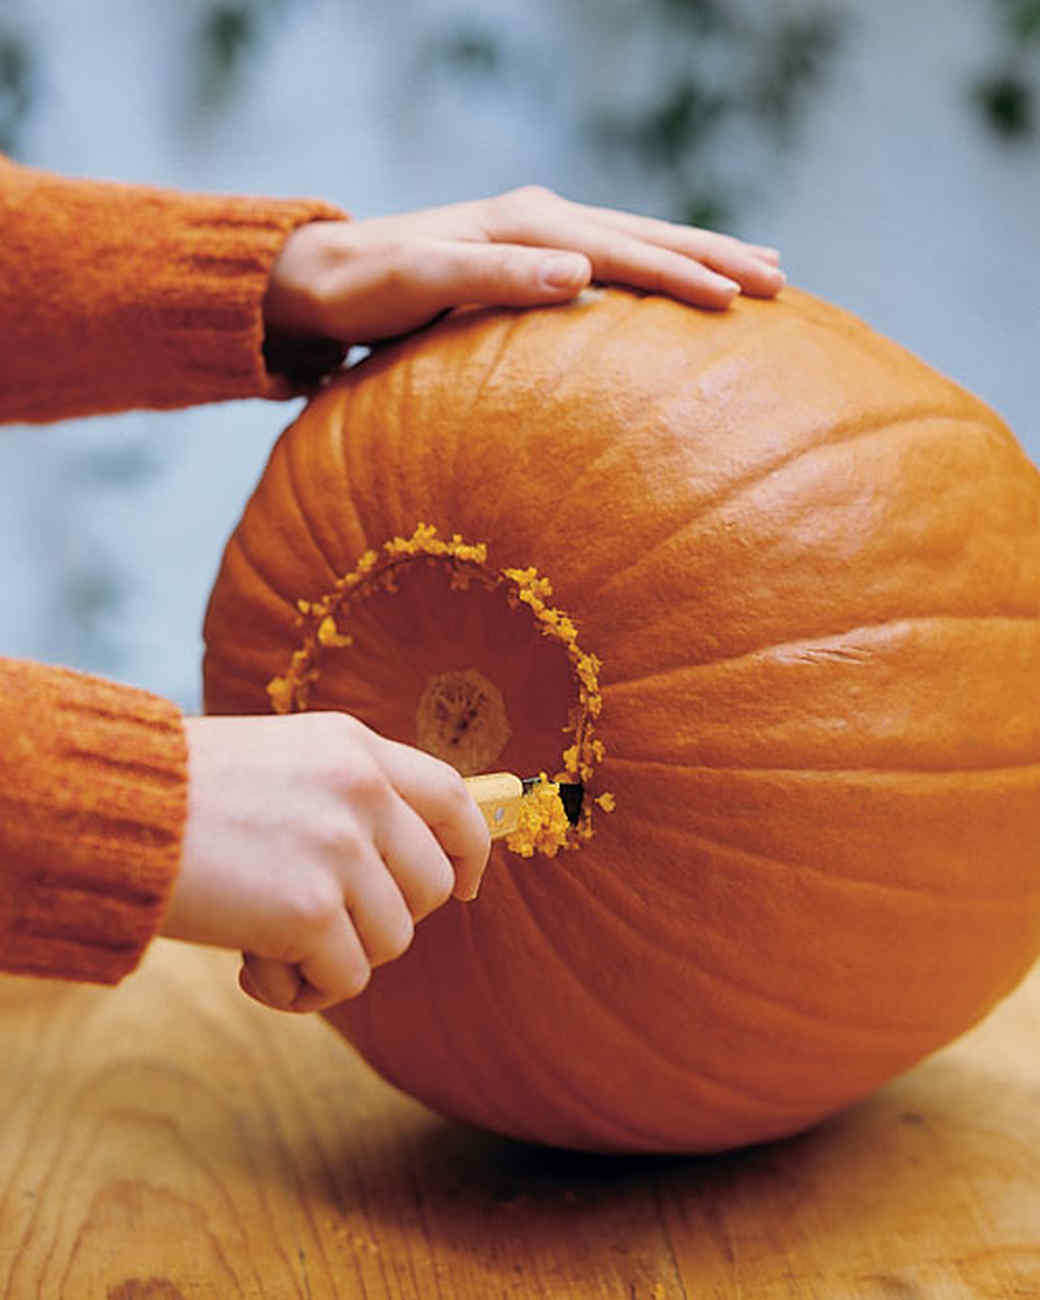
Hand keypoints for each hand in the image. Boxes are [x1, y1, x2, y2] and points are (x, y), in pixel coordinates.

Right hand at [162, 713, 489, 1012]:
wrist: (110, 806)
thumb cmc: (182, 794)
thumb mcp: (283, 762)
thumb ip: (345, 797)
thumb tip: (394, 868)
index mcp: (355, 748)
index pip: (453, 796)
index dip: (470, 851)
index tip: (465, 888)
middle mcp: (361, 790)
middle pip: (430, 885)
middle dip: (385, 920)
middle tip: (322, 926)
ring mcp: (340, 848)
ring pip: (392, 940)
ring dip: (336, 960)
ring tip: (270, 946)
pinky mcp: (310, 911)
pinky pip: (345, 980)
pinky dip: (303, 992)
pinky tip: (252, 970)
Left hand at [263, 185, 783, 347]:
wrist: (319, 278)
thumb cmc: (364, 293)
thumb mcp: (420, 283)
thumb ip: (497, 278)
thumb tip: (582, 274)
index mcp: (525, 225)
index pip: (622, 251)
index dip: (682, 273)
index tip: (738, 300)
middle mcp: (538, 218)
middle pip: (645, 233)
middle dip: (713, 256)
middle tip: (779, 281)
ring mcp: (535, 232)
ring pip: (635, 238)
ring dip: (697, 253)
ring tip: (758, 269)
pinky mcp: (527, 253)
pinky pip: (611, 255)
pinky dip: (657, 264)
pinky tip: (680, 278)